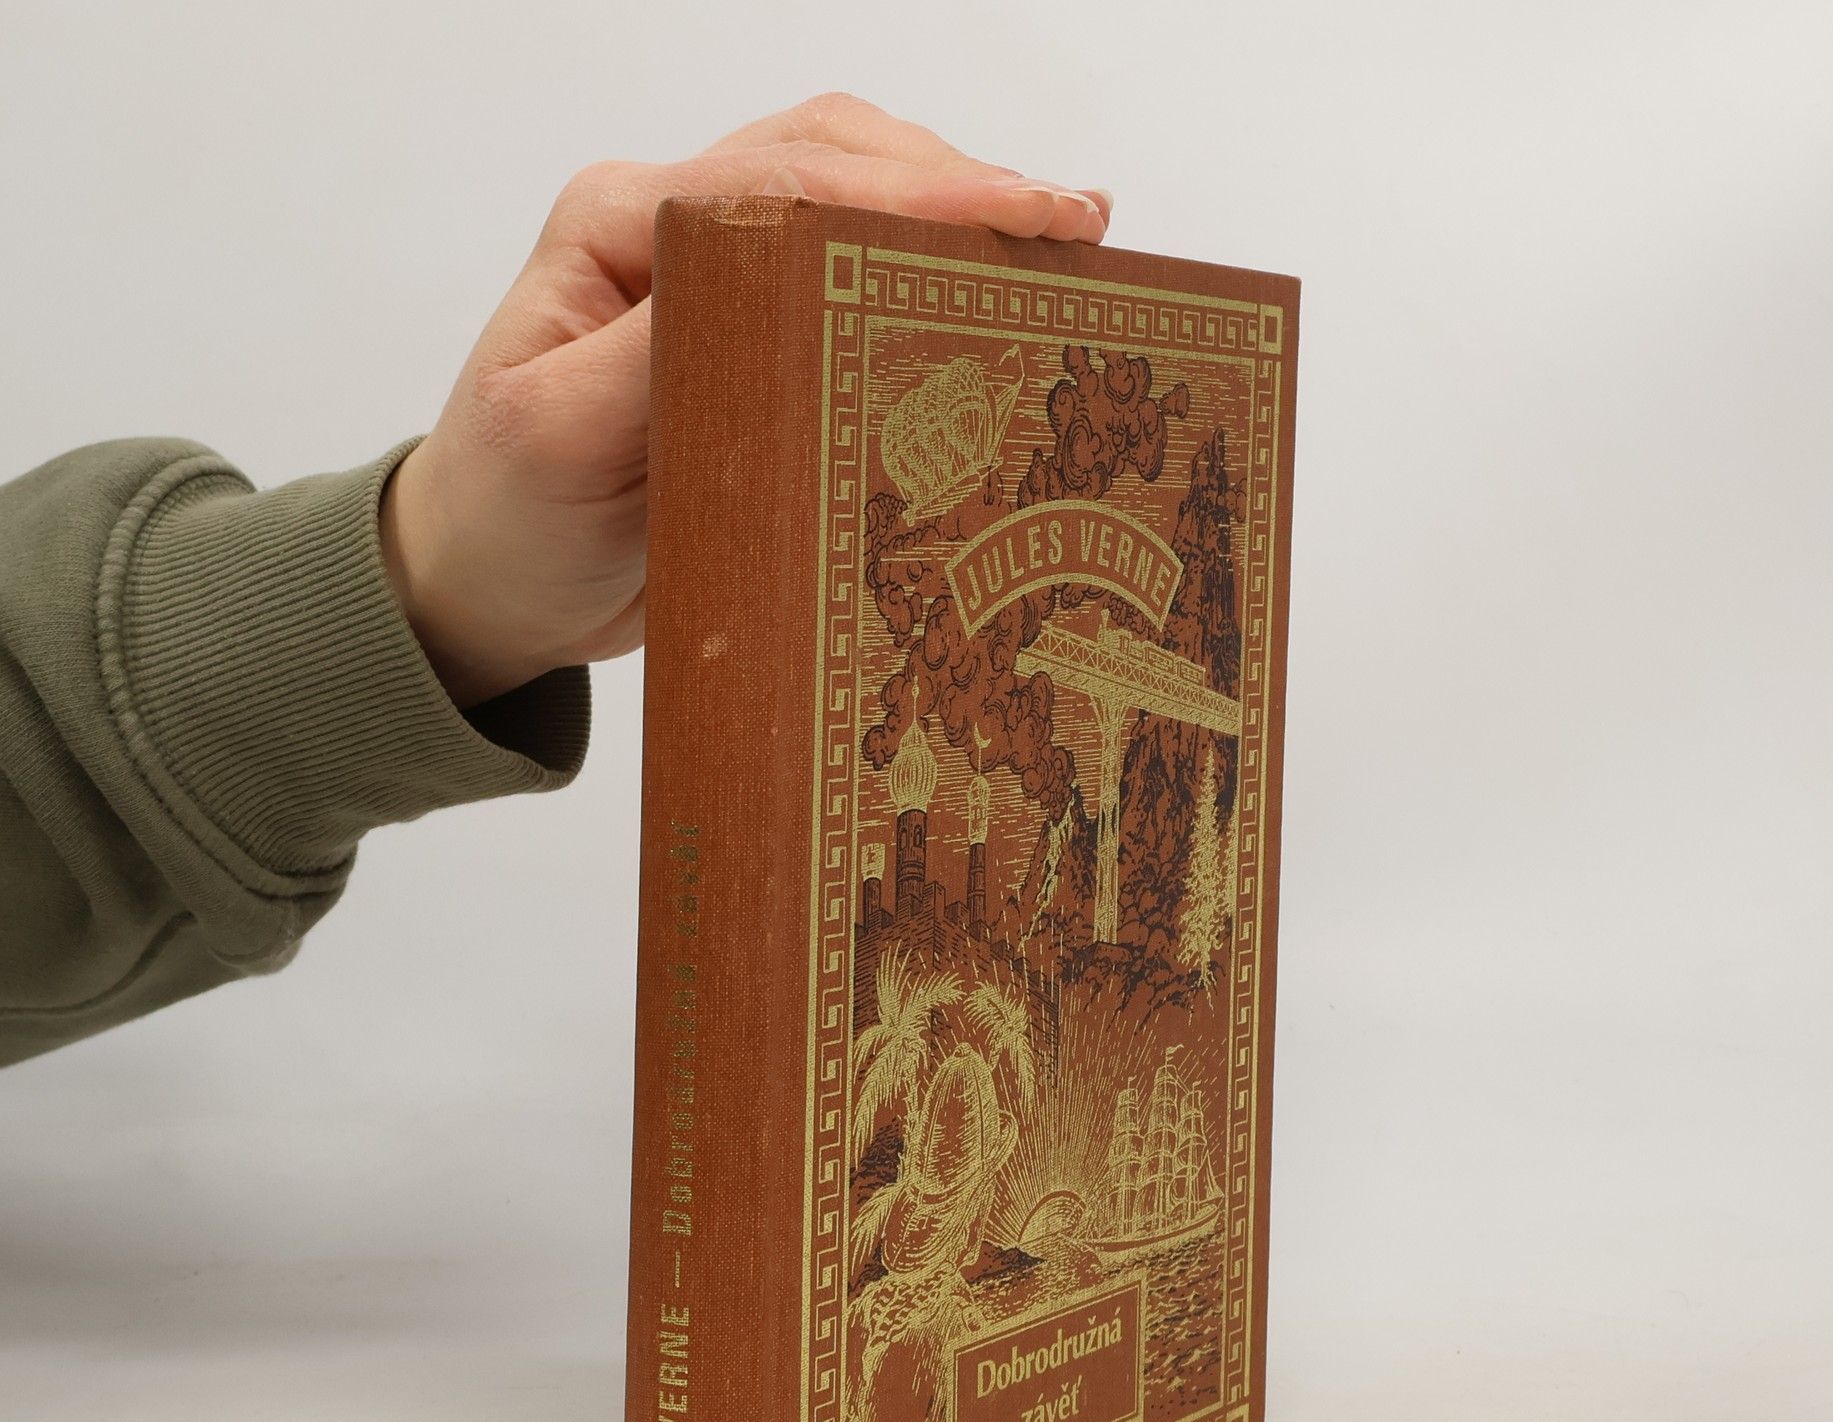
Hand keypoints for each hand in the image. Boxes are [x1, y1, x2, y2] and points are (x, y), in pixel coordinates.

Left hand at [379, 95, 1111, 708]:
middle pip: (836, 157)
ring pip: (853, 195)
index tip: (1028, 214)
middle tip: (1076, 226)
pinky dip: (929, 269)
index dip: (915, 192)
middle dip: (960, 183)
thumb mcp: (560, 440)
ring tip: (1063, 243)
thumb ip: (653, 353)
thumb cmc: (508, 517)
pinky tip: (996, 290)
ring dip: (956, 210)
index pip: (788, 179)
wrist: (487, 585)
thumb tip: (770, 278)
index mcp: (622, 228)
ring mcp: (716, 275)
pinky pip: (851, 275)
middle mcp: (673, 228)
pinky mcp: (749, 335)